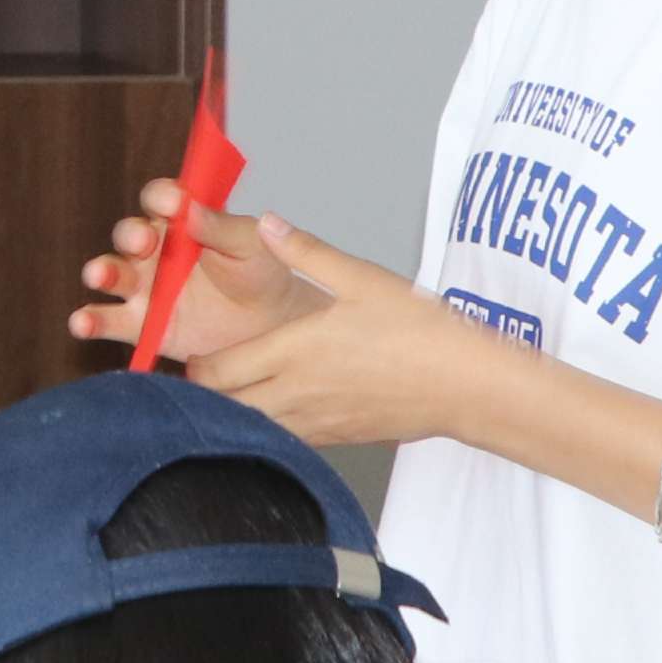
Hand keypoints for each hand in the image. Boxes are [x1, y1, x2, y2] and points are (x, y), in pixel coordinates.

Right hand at [67, 178, 315, 365]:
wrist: (268, 326)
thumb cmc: (259, 272)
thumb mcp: (251, 244)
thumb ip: (222, 227)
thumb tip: (190, 208)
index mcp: (181, 221)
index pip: (161, 200)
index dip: (162, 198)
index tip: (172, 204)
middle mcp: (154, 251)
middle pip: (129, 235)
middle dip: (131, 236)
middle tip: (144, 242)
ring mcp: (144, 288)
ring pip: (112, 275)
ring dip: (101, 272)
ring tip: (98, 276)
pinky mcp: (140, 325)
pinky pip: (108, 321)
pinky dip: (91, 321)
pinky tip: (83, 323)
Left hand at [193, 215, 497, 452]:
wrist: (468, 386)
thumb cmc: (420, 331)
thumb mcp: (362, 279)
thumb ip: (306, 251)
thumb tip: (264, 223)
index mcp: (293, 352)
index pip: (217, 372)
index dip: (196, 365)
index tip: (192, 351)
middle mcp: (296, 393)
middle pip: (224, 407)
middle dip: (206, 394)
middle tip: (205, 373)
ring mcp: (316, 422)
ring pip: (252, 429)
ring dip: (235, 414)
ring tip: (234, 392)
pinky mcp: (337, 439)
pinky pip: (285, 440)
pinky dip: (269, 429)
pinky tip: (278, 408)